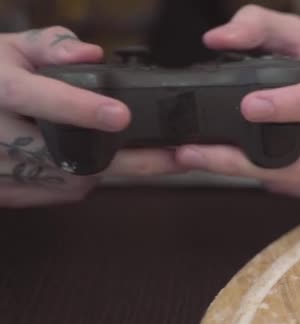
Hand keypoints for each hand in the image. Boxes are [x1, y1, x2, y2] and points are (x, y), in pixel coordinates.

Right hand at [0, 26, 182, 206]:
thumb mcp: (8, 49)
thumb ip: (50, 46)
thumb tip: (89, 55)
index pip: (37, 98)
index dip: (79, 108)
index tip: (119, 115)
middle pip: (68, 155)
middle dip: (128, 159)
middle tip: (175, 157)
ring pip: (71, 180)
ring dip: (109, 169)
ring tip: (142, 156)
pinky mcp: (6, 193)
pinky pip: (59, 193)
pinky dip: (83, 180)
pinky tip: (92, 163)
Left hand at [176, 5, 299, 200]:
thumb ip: (258, 25)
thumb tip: (217, 38)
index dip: (291, 106)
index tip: (248, 107)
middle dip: (244, 161)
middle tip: (194, 154)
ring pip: (296, 180)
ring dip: (251, 172)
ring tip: (220, 154)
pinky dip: (272, 180)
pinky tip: (262, 161)